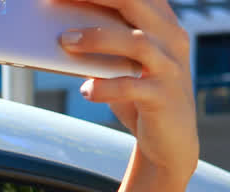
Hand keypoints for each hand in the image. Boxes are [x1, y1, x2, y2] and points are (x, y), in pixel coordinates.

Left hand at [60, 0, 196, 180]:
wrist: (169, 140)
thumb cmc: (137, 96)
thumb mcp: (119, 66)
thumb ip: (100, 47)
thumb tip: (58, 33)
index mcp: (161, 23)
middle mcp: (170, 38)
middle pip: (136, 4)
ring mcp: (170, 67)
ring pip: (135, 42)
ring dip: (97, 38)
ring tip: (65, 41)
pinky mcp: (164, 96)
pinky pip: (133, 87)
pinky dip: (106, 86)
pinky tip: (86, 90)